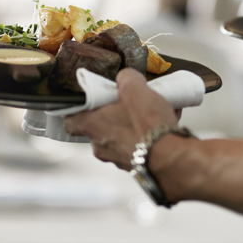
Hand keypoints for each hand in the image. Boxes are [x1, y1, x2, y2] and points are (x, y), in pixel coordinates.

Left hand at [64, 68, 178, 169]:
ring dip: (134, 124)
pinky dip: (148, 135)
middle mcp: (101, 146)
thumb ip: (126, 78)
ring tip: (153, 110)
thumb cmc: (148, 125)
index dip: (78, 110)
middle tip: (128, 102)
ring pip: (122, 136)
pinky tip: (165, 122)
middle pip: (100, 126)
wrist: (172, 156)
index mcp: (92, 126)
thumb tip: (127, 78)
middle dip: (114, 114)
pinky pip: (139, 146)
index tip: (89, 101)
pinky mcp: (138, 165)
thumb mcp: (134, 87)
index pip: (70, 121)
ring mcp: (118, 158)